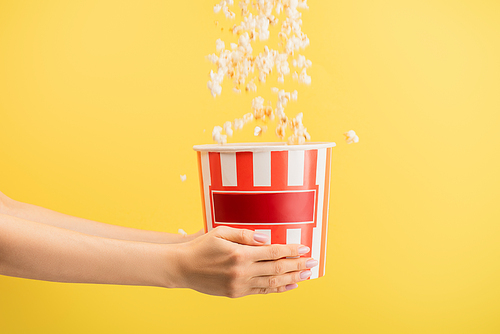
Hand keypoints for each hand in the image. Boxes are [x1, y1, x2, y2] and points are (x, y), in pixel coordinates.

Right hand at [174, 226, 317, 297]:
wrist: (182, 268)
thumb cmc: (201, 247)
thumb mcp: (221, 232)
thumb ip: (244, 234)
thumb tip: (265, 238)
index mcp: (240, 254)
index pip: (273, 252)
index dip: (291, 250)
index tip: (304, 248)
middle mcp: (242, 271)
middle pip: (277, 269)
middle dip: (298, 265)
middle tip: (312, 262)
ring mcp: (240, 285)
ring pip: (273, 283)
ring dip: (292, 278)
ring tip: (306, 275)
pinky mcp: (236, 294)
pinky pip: (262, 292)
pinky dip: (278, 289)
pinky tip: (289, 286)